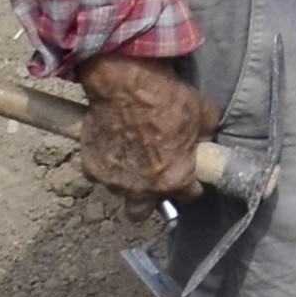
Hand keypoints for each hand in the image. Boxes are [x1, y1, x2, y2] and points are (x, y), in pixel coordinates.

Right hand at [73, 52, 213, 200]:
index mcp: (173, 180)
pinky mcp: (90, 167)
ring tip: (132, 159)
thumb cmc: (168, 98)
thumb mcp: (204, 115)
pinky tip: (113, 148)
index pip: (188, 196)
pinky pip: (99, 175)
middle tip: (154, 179)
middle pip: (141, 213)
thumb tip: (203, 140)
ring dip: (127, 181)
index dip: (191, 184)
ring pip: (120, 193)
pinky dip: (106, 165)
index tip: (189, 174)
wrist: (127, 83)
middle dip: (149, 200)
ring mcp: (113, 180)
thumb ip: (204, 136)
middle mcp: (142, 188)